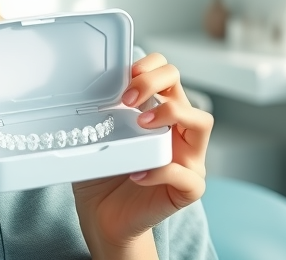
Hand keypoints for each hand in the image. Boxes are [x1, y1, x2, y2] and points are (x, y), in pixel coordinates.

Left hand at [73, 53, 212, 258]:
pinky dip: (161, 170)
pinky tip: (136, 173)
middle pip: (184, 91)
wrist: (104, 217)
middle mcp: (179, 132)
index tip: (129, 73)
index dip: (154, 67)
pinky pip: (186, 174)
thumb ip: (101, 113)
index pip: (170, 75)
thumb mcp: (99, 136)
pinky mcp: (187, 189)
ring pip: (202, 122)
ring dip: (171, 114)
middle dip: (157, 83)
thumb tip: (84, 89)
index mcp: (161, 114)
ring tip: (141, 124)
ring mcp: (188, 159)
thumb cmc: (104, 174)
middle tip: (128, 98)